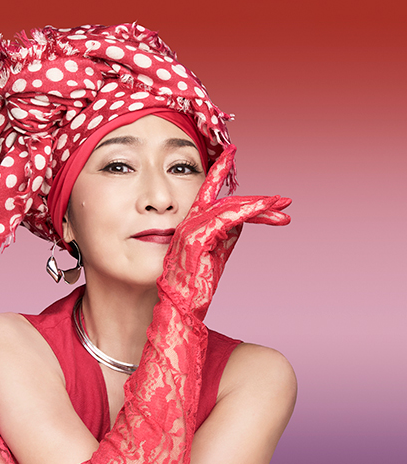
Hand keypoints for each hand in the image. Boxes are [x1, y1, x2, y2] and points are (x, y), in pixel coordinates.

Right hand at [160, 145, 290, 319]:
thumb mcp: (216, 257)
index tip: (232, 153)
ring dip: (260, 207)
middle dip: (258, 203)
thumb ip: (226, 237)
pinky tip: (269, 212)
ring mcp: (190, 229)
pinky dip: (249, 212)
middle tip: (284, 203)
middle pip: (227, 202)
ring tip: (283, 208)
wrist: (178, 310)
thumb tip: (242, 221)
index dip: (219, 172)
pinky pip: (227, 219)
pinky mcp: (195, 238)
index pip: (207, 192)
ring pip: (229, 208)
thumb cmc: (194, 288)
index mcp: (191, 225)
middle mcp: (188, 222)